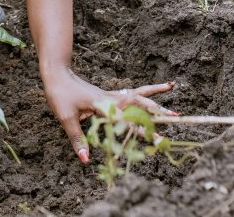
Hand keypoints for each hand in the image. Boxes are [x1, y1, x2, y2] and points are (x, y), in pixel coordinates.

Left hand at [42, 67, 177, 163]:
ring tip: (172, 87)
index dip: (140, 130)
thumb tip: (86, 160)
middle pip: (139, 103)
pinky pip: (129, 95)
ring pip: (137, 94)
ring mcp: (111, 96)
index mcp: (104, 104)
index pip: (126, 119)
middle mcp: (111, 98)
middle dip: (157, 110)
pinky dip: (142, 94)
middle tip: (177, 115)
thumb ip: (78, 138)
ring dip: (154, 94)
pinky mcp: (108, 96)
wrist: (56, 73)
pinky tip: (150, 95)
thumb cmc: (60, 94)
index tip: (154, 139)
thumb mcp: (66, 118)